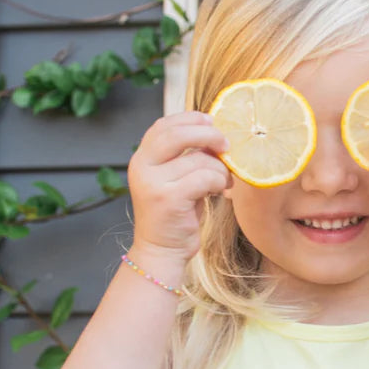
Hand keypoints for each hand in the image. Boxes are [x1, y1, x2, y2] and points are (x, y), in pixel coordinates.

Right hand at [127, 112, 231, 272]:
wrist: (162, 250)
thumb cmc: (175, 213)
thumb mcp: (174, 179)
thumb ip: (185, 156)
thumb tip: (214, 133)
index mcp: (142, 158)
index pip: (163, 125)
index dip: (189, 118)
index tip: (211, 121)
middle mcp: (142, 167)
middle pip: (178, 134)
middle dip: (208, 135)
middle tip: (226, 145)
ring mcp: (153, 183)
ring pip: (199, 160)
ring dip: (220, 169)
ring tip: (224, 181)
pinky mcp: (168, 199)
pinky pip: (204, 178)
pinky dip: (219, 182)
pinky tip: (220, 191)